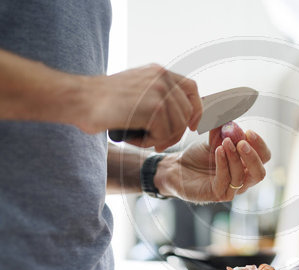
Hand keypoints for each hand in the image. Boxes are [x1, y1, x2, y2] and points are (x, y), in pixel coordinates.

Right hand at [87, 64, 201, 151]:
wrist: (78, 99)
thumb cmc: (102, 102)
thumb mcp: (135, 90)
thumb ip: (157, 96)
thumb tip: (181, 117)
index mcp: (159, 72)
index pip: (191, 88)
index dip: (196, 110)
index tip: (192, 126)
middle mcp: (162, 77)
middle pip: (187, 111)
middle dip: (176, 133)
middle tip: (159, 144)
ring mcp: (158, 90)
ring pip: (177, 125)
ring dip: (160, 139)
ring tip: (140, 139)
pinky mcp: (153, 107)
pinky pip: (164, 133)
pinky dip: (149, 142)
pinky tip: (133, 138)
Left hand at [154, 127, 270, 202]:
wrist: (177, 168)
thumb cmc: (197, 156)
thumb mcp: (214, 140)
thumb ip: (224, 130)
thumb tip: (231, 112)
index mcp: (247, 165)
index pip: (264, 157)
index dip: (260, 145)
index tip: (249, 132)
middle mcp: (243, 179)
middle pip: (260, 173)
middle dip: (253, 156)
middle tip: (242, 142)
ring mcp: (231, 189)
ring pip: (241, 176)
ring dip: (234, 157)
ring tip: (225, 143)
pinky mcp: (218, 194)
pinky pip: (225, 180)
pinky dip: (223, 164)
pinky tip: (218, 151)